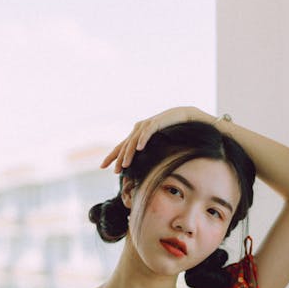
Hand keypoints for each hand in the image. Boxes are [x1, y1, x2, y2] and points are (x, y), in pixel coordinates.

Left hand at [100, 105, 214, 172]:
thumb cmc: (172, 131)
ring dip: (129, 153)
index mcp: (137, 135)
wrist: (185, 116)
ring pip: (134, 141)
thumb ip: (150, 154)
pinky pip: (148, 132)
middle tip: (114, 171)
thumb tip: (145, 169)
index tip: (102, 167)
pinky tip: (139, 148)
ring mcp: (146, 125)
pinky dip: (143, 139)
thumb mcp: (158, 146)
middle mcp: (138, 129)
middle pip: (124, 145)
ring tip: (125, 165)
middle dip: (118, 159)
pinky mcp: (156, 121)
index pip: (121, 147)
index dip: (112, 156)